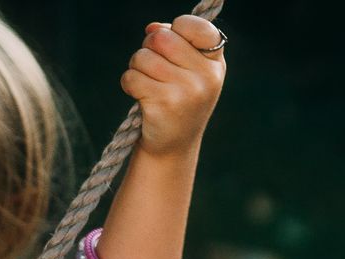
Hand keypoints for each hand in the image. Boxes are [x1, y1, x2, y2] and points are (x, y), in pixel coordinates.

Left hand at [123, 15, 226, 157]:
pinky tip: (144, 100)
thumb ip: (174, 41)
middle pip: (161, 38)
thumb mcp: (185, 68)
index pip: (199, 27)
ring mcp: (189, 91)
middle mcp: (207, 77)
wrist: (174, 143)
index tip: (175, 41)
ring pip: (143, 57)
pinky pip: (132, 77)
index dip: (179, 28)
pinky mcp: (166, 103)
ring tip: (151, 87)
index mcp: (214, 63)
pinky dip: (130, 85)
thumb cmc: (177, 98)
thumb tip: (152, 29)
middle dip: (149, 49)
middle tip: (156, 69)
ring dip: (137, 69)